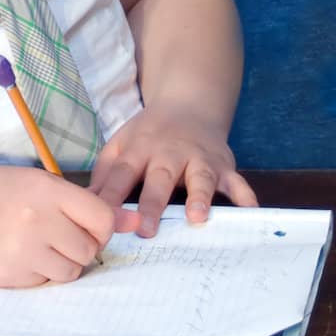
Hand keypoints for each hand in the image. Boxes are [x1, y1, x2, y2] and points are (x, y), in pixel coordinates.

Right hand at [0, 166, 117, 288]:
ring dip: (61, 263)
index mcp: (44, 189)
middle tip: (53, 234)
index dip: (99, 225)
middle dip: (78, 245)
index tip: (83, 224)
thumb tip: (135, 222)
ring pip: (71, 271)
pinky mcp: (10, 277)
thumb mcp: (33, 182)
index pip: (102, 218)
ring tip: (34, 245)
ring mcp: (22, 252)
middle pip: (89, 249)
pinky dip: (38, 273)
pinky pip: (45, 283)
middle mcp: (36, 220)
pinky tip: (16, 255)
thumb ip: (82, 202)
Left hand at [86, 106, 258, 236]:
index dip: (110, 197)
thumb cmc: (148, 134)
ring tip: (196, 217)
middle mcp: (169, 153)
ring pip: (199, 178)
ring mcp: (199, 158)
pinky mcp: (224, 165)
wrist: (189, 104)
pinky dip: (244, 195)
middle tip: (146, 230)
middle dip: (152, 204)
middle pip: (159, 179)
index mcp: (139, 149)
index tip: (102, 221)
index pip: (121, 174)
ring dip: (199, 196)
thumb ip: (104, 174)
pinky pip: (237, 181)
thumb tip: (85, 204)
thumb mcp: (121, 144)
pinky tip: (250, 211)